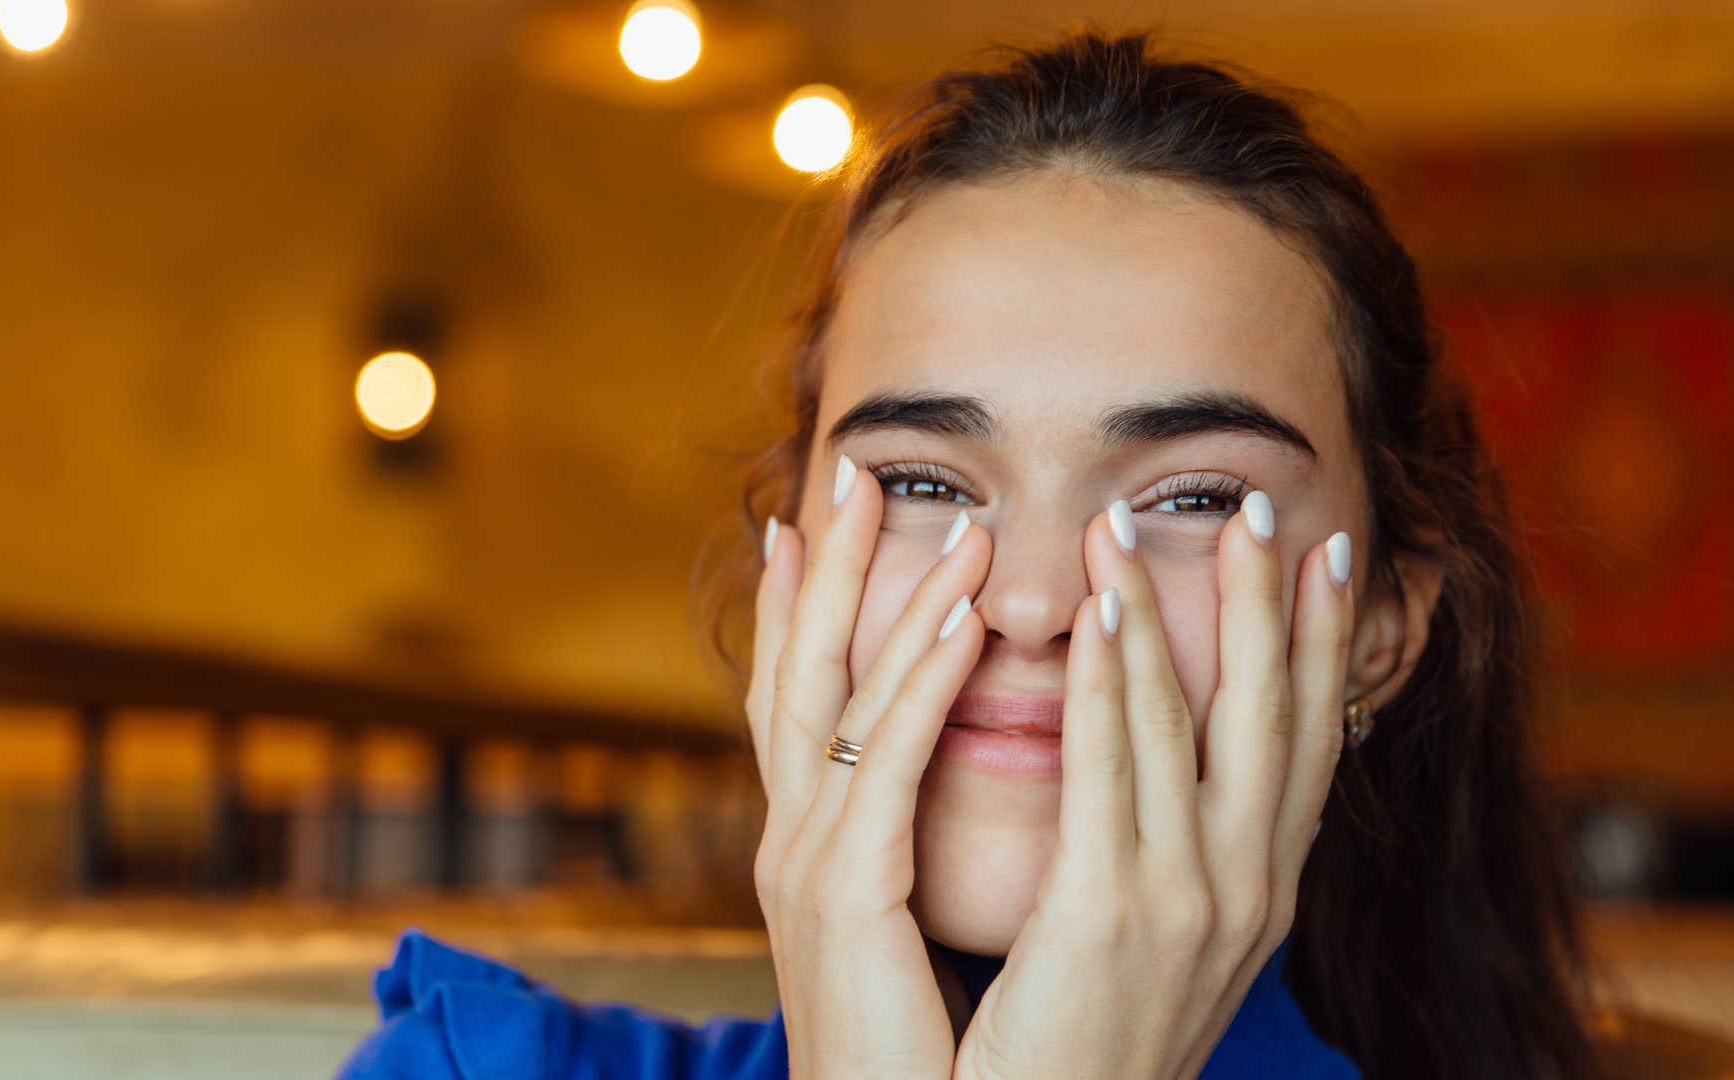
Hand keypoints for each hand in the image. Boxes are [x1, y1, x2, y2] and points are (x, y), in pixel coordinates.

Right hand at [747, 454, 992, 1078]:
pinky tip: (961, 616)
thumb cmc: (928, 1063)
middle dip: (826, 571)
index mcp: (815, 853)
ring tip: (929, 512)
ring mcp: (806, 864)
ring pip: (838, 698)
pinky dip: (919, 679)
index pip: (803, 702)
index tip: (821, 526)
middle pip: (798, 673)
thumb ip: (912, 854)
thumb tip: (935, 798)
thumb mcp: (908, 936)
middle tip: (849, 473)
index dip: (808, 610)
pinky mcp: (841, 893)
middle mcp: (794, 843)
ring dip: (886, 596)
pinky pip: (885, 761)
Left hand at [952, 493, 1354, 1079]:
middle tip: (1266, 504)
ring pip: (1191, 724)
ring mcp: (1191, 903)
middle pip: (1273, 714)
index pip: (1304, 742)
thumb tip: (1177, 778)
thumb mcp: (1159, 942)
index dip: (1320, 644)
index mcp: (1259, 893)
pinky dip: (1115, 683)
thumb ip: (1171, 854)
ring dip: (1169, 610)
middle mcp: (1246, 890)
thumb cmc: (1088, 1040)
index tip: (1326, 556)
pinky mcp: (1112, 916)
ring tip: (1139, 524)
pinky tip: (1103, 614)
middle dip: (1271, 603)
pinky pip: (1113, 773)